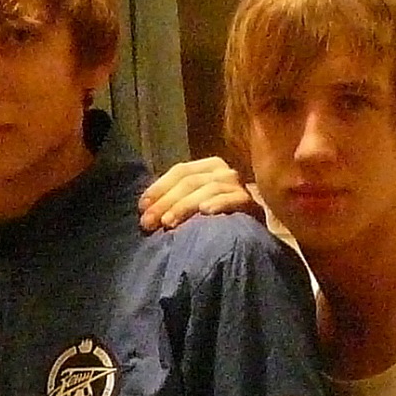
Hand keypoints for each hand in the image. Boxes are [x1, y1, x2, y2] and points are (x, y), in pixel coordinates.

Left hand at [139, 158, 257, 231]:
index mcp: (208, 166)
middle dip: (166, 202)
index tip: (142, 207)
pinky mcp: (249, 202)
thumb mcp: (195, 202)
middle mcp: (223, 171)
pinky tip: (204, 213)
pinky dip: (218, 204)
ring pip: (207, 189)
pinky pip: (232, 200)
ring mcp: (237, 185)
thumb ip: (175, 199)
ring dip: (185, 206)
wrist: (253, 229)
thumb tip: (145, 208)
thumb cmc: (218, 217)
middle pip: (190, 181)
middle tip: (149, 222)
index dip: (159, 188)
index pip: (180, 171)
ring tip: (168, 223)